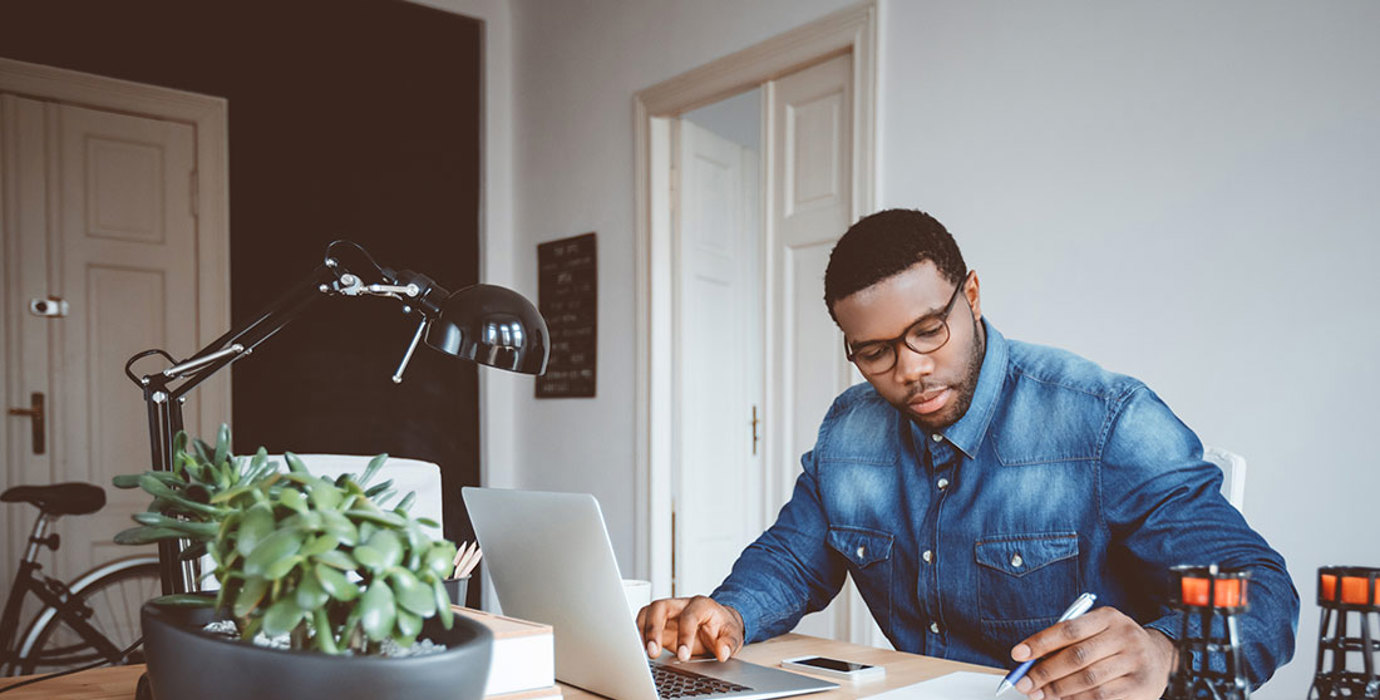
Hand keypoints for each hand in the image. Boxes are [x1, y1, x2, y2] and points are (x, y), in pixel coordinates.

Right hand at [636, 595, 744, 662]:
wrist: (719, 626)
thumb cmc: (723, 628)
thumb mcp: (733, 636)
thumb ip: (729, 644)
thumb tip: (722, 652)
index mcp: (701, 605)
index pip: (689, 616)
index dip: (685, 636)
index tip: (683, 656)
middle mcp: (682, 605)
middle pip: (661, 607)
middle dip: (654, 629)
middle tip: (654, 651)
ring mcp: (669, 612)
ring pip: (648, 612)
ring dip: (643, 631)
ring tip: (645, 651)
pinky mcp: (660, 622)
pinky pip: (644, 621)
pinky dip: (640, 634)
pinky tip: (640, 648)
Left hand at [1010, 606, 1175, 699]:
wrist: (1160, 658)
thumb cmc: (1116, 644)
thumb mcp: (1096, 632)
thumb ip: (1066, 642)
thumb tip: (1029, 661)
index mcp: (1109, 617)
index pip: (1068, 629)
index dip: (1040, 642)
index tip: (1018, 654)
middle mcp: (1125, 636)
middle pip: (1076, 657)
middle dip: (1044, 672)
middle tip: (1024, 683)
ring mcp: (1135, 662)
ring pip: (1088, 680)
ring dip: (1058, 691)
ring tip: (1040, 694)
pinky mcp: (1141, 687)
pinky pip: (1102, 698)